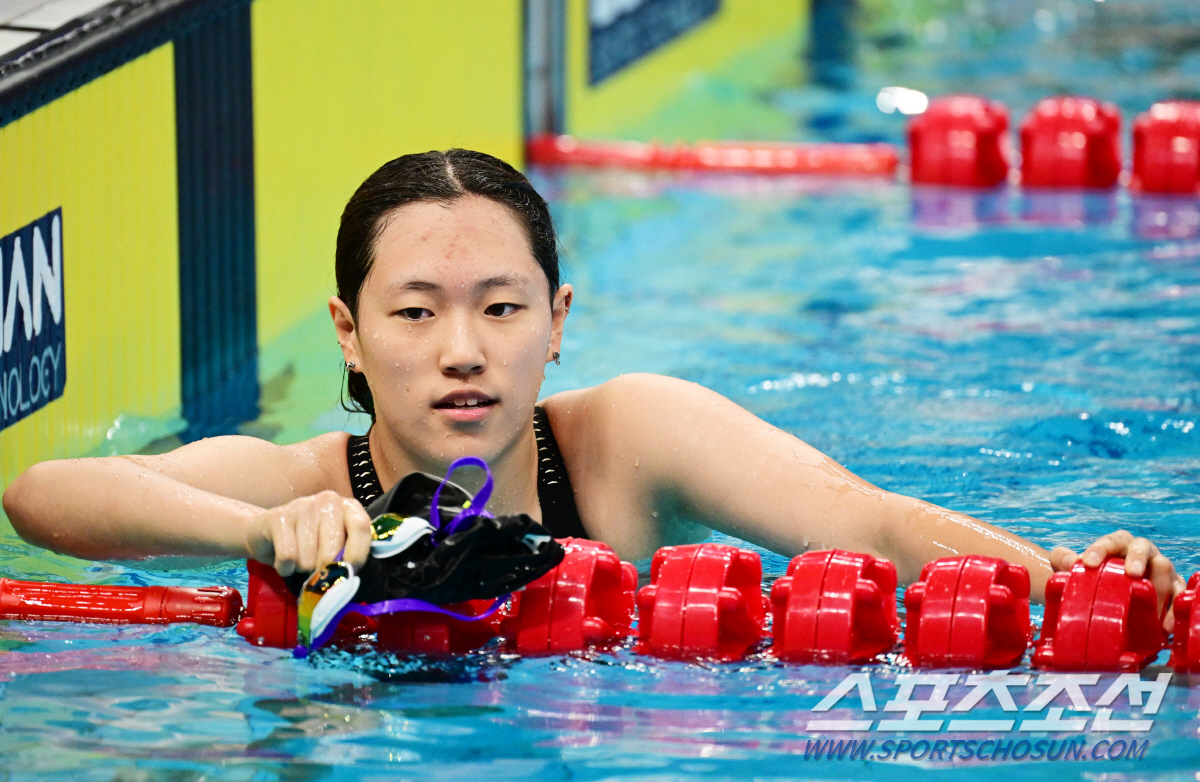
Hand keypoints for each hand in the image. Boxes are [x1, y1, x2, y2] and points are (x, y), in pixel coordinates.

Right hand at [246, 491, 372, 575]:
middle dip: (323, 570)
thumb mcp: (336, 544)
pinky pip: (287, 556)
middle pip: (332, 551)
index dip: (356, 555)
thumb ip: (348, 554)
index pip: (361, 527)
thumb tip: (349, 576)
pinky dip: (285, 568)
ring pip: (308, 559)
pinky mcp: (278, 517)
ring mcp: (303, 505)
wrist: (266, 531)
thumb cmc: (310, 542)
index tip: (346, 573)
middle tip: (316, 568)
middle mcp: (328, 500)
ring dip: (302, 568)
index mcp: (349, 507)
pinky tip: (285, 561)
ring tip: (298, 558)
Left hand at [1049, 529, 1185, 631]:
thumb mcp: (1071, 565)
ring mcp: (1159, 567)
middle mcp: (1141, 551)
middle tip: (1131, 573)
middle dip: (1137, 559)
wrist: (1109, 591)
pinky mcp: (1173, 585)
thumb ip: (1062, 559)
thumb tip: (1069, 561)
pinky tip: (1163, 626)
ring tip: (1150, 602)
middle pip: (1143, 548)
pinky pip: (1178, 593)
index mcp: (1117, 543)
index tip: (1088, 562)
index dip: (1100, 550)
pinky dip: (1173, 609)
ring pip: (1164, 568)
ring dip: (1158, 586)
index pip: (1110, 541)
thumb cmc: (1091, 574)